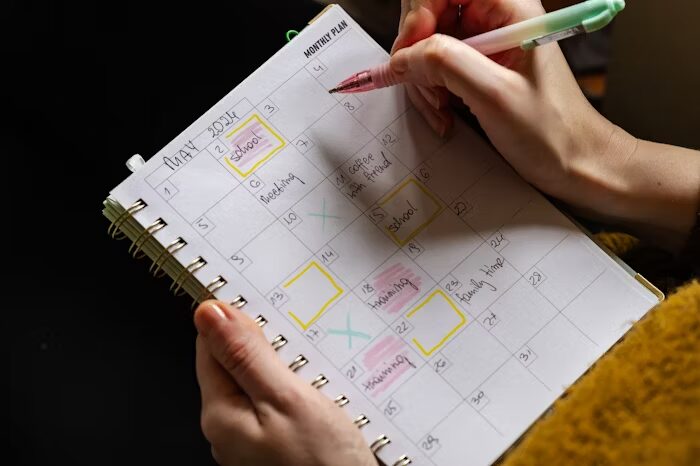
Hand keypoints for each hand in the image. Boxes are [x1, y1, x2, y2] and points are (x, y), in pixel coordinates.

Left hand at [194, 300, 376, 465]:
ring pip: (261, 381)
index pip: (211, 346)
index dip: (235, 318)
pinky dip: (297, 389)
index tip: (262, 301)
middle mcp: (229, 428)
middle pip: (236, 363)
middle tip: (299, 336)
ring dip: (286, 366)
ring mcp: (253, 438)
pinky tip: (319, 390)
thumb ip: (246, 356)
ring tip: (316, 365)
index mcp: (221, 413)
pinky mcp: (276, 444)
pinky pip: (277, 403)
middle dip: (266, 344)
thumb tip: (210, 314)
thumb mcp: (286, 399)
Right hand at [392, 0, 699, 249]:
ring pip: (428, 45)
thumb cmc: (552, 130)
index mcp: (510, 8)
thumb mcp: (495, 96)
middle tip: (424, 86)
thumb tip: (405, 55)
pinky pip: (436, 68)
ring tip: (439, 109)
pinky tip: (444, 113)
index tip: (413, 51)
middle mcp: (496, 19)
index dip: (420, 13)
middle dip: (418, 52)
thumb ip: (447, 64)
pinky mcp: (478, 68)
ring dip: (422, 80)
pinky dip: (431, 92)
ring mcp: (485, 43)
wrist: (574, 162)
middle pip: (430, 13)